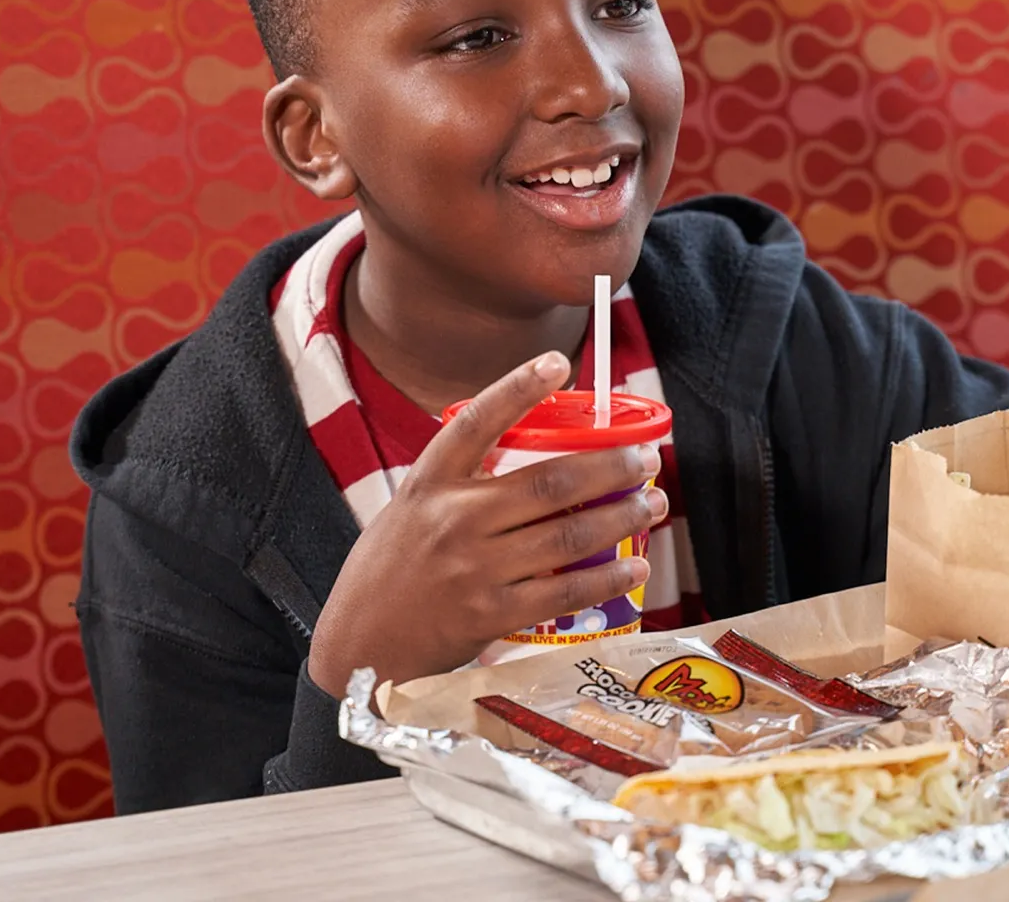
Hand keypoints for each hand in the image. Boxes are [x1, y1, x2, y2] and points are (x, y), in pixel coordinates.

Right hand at [307, 350, 664, 695]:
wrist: (358, 646)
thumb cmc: (389, 571)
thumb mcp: (411, 508)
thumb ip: (462, 484)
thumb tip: (534, 457)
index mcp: (430, 482)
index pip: (476, 421)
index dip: (518, 387)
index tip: (557, 362)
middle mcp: (453, 519)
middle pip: (549, 483)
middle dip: (611, 467)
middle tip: (646, 459)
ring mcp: (473, 569)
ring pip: (567, 537)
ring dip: (620, 518)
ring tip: (650, 504)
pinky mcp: (490, 614)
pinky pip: (563, 592)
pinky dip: (607, 579)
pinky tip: (634, 568)